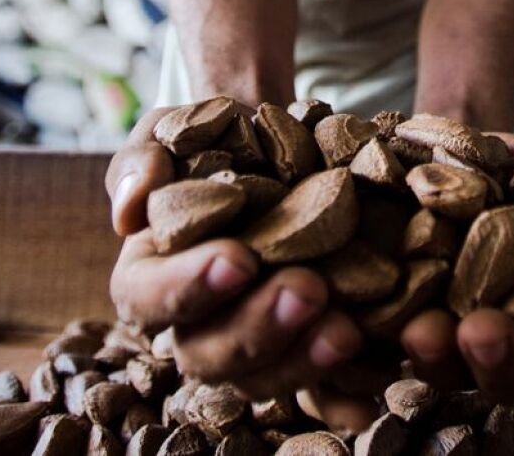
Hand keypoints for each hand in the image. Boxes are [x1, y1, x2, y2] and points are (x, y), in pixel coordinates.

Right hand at [105, 108, 362, 398]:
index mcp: (149, 276)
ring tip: (348, 329)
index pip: (146, 298)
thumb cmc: (214, 138)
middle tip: (308, 290)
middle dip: (259, 327)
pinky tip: (382, 355)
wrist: (281, 142)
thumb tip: (131, 207)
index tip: (238, 260)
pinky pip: (324, 384)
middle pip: (211, 354)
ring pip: (267, 377)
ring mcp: (256, 341)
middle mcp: (197, 322)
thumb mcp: (169, 130)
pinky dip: (352, 379)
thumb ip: (140, 160)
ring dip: (306, 360)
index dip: (186, 288)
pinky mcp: (307, 345)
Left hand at [396, 132, 513, 402]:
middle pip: (513, 375)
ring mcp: (444, 337)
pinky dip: (373, 341)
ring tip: (423, 328)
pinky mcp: (385, 325)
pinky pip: (378, 348)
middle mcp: (505, 338)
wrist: (434, 141)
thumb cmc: (511, 167)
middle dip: (503, 356)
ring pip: (445, 370)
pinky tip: (366, 320)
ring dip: (437, 355)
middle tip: (488, 330)